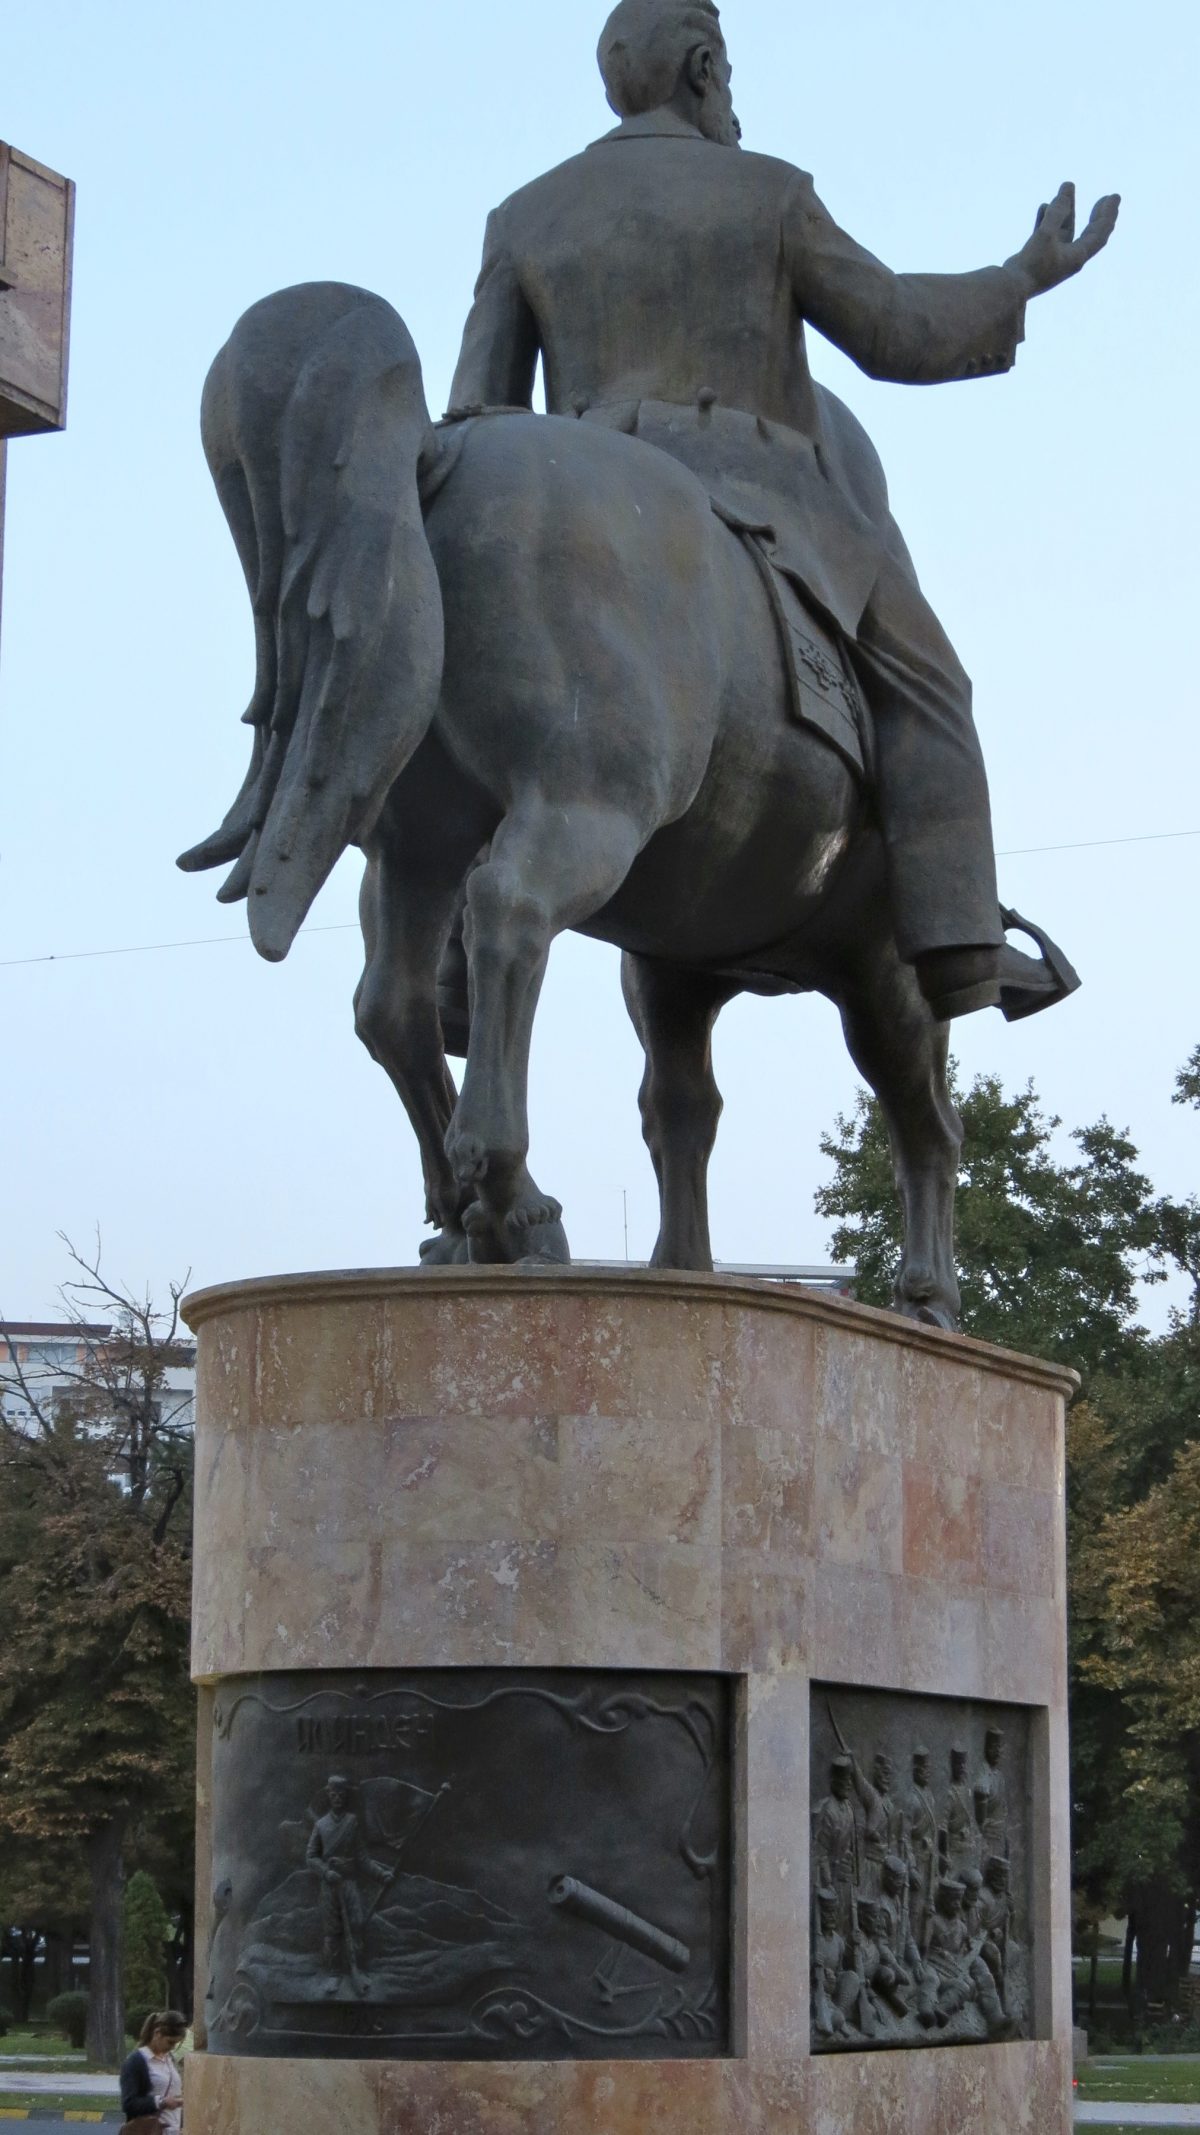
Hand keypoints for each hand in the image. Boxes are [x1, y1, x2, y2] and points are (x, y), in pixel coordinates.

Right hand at [1006, 181, 1119, 296]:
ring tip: (1065, 188)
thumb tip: (1066, 192)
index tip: (1113, 197)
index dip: (1108, 214)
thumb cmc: (1032, 265)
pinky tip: (1044, 206)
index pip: (1100, 233)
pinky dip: (1047, 219)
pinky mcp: (1038, 256)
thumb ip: (1057, 214)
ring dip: (1066, 210)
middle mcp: (1069, 257)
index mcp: (1077, 256)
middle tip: (1107, 198)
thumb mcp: (1045, 235)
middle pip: (1088, 232)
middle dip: (1097, 214)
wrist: (1011, 287)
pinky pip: (1048, 233)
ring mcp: (1053, 257)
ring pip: (1065, 229)